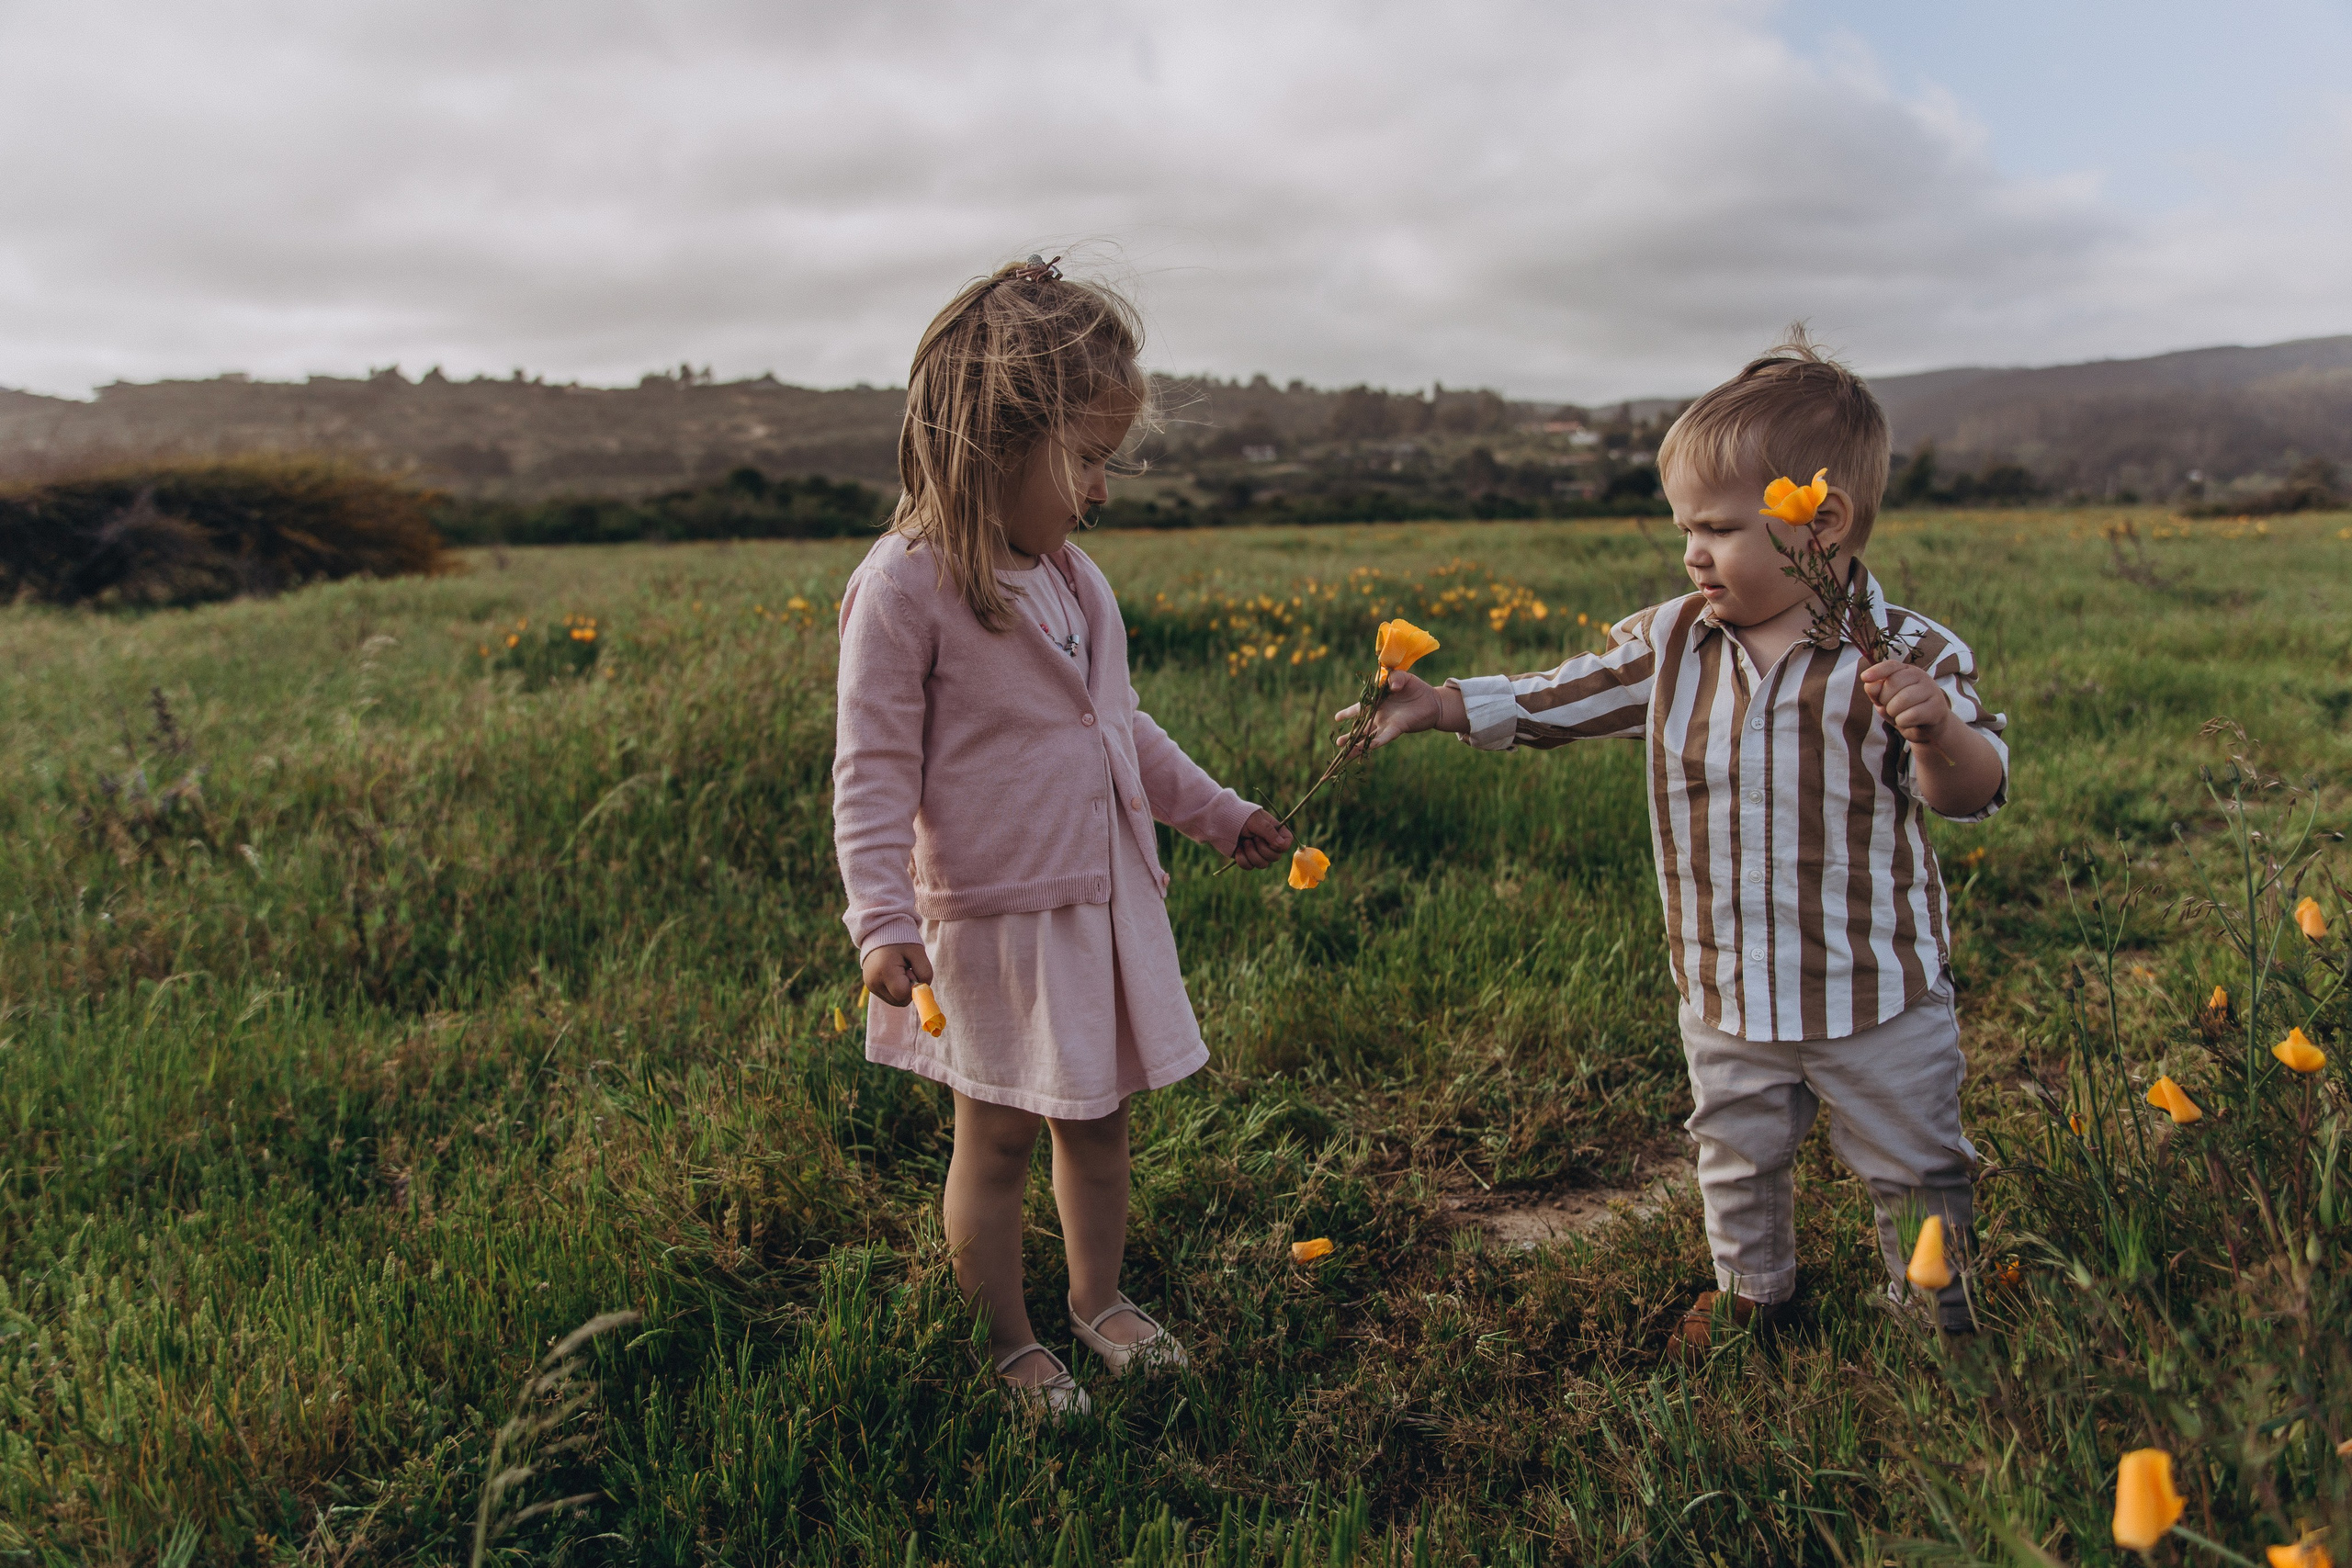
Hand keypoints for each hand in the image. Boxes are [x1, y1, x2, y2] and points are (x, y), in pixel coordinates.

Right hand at [860, 942, 932, 1006]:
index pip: (904, 995)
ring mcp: (870, 986)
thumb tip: (922, 991)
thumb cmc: (902, 941)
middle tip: (907, 970)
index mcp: (884, 971)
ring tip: (900, 970)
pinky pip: (890, 997)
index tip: (912, 970)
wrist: (881, 932)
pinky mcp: (870, 986)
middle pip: (900, 1001)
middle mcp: (874, 982)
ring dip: (903, 990)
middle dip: (908, 989)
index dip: (913, 986)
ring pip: (895, 1001)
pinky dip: (896, 989)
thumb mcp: (918, 952)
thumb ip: (925, 972)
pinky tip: (894, 974)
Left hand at [1230, 807, 1293, 869]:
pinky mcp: (1246, 857)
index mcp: (1274, 831)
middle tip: (1252, 838)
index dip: (1280, 846)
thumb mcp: (1256, 821)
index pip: (1287, 843)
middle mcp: (1268, 842)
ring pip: (1263, 864)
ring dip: (1252, 855)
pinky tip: (1238, 849)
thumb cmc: (1241, 816)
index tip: (1270, 840)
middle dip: (1262, 850)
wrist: (1221, 820)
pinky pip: (1249, 867)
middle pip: (1275, 857)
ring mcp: (1257, 851)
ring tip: (1244, 842)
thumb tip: (1282, 845)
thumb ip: (1269, 832)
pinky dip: (1243, 860)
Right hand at [1332, 671, 1464, 752]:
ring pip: (1369, 736)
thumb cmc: (1416, 689)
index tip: (1337, 718)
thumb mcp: (1403, 677)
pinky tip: (1369, 746)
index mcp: (1377, 703)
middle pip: (1361, 727)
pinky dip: (1377, 741)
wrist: (1433, 701)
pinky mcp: (1398, 728)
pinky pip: (1385, 736)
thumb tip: (1391, 687)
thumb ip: (1395, 678)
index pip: (1359, 708)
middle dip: (1350, 735)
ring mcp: (1388, 723)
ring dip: (1359, 744)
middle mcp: (1380, 716)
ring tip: (1346, 752)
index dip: (1348, 713)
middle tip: (1338, 742)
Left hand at [1861, 661, 1951, 747]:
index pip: (1892, 665)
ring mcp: (1932, 690)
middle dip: (1885, 700)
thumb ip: (1876, 691)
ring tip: (1899, 715)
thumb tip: (1870, 684)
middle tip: (1891, 708)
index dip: (1877, 670)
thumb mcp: (1885, 700)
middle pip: (1893, 684)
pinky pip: (1911, 715)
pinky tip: (1909, 722)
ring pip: (1902, 700)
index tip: (1864, 677)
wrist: (1927, 730)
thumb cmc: (1904, 711)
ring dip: (1894, 713)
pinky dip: (1903, 722)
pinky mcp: (1937, 708)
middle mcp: (1922, 676)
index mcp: (1907, 671)